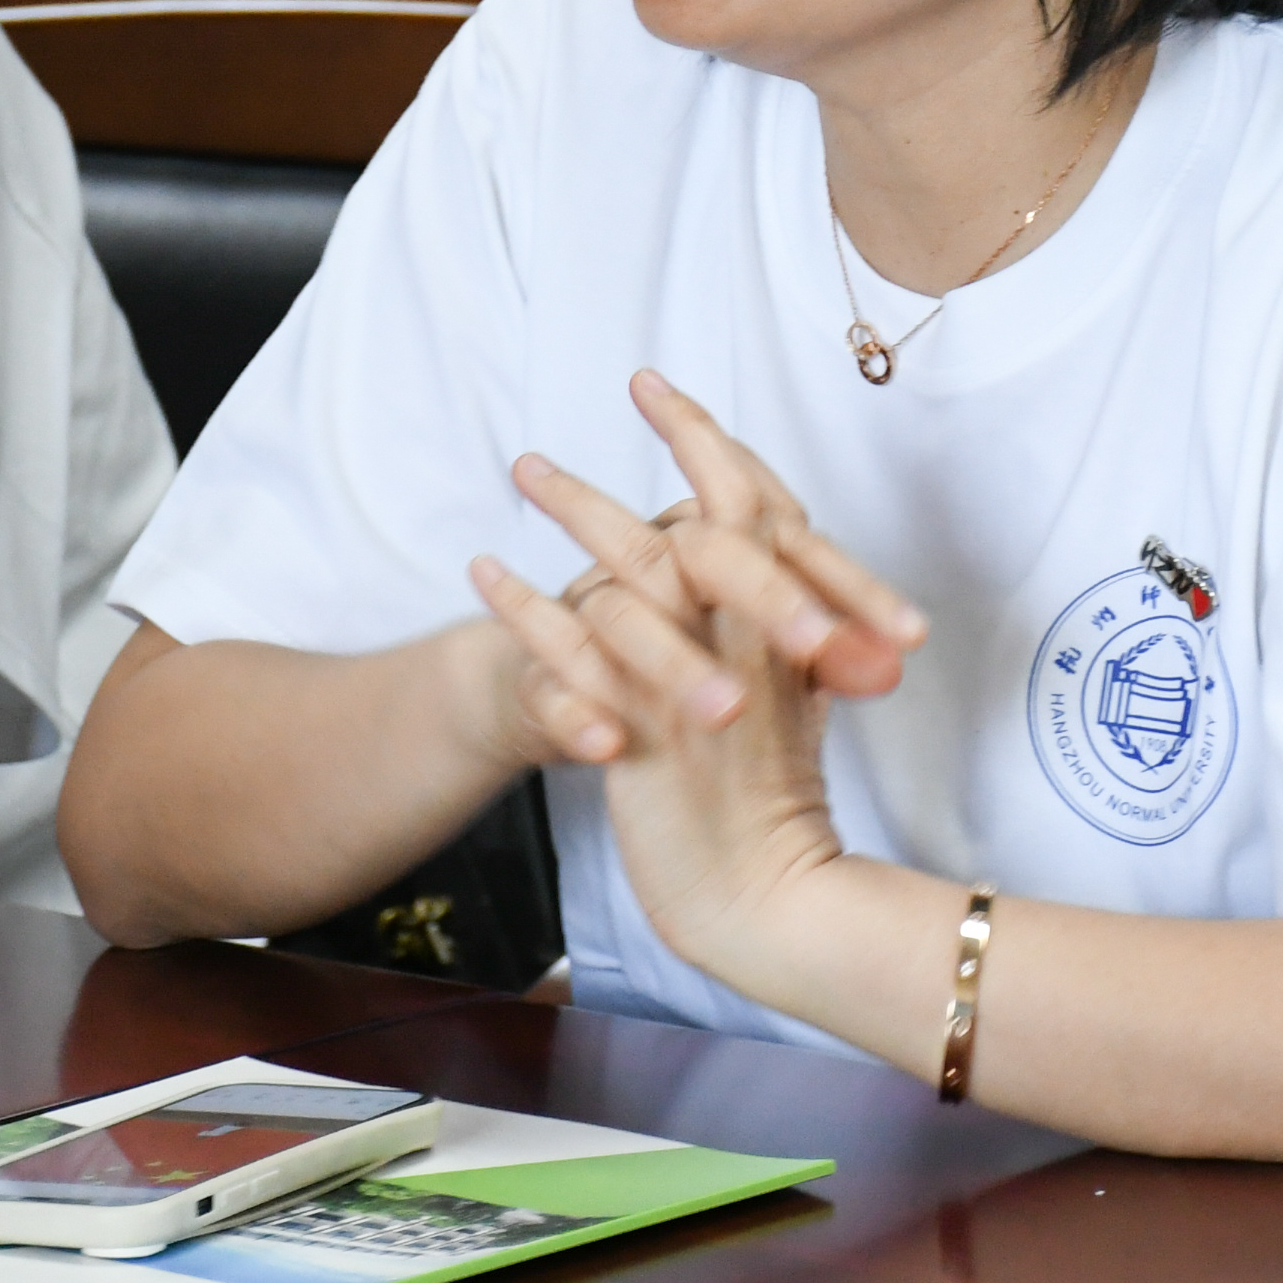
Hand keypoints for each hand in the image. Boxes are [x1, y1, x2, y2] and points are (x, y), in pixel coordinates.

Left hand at [466, 372, 925, 968]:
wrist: (772, 897)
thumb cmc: (777, 803)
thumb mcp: (799, 700)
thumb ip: (788, 630)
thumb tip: (774, 571)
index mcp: (790, 629)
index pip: (759, 507)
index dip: (708, 439)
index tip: (659, 385)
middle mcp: (749, 644)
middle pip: (705, 518)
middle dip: (664, 445)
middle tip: (617, 385)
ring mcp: (697, 684)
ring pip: (639, 570)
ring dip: (580, 507)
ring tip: (525, 464)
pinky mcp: (646, 730)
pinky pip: (578, 652)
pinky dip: (526, 604)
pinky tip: (484, 570)